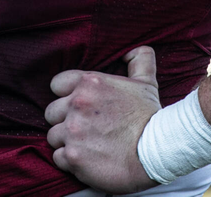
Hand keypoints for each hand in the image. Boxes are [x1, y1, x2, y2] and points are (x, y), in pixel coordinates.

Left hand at [45, 45, 161, 193]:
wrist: (159, 152)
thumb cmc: (150, 117)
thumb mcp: (146, 82)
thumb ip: (138, 60)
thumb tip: (134, 48)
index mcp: (89, 83)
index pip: (56, 84)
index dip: (66, 96)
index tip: (79, 106)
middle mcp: (77, 104)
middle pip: (51, 113)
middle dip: (64, 121)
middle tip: (85, 129)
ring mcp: (73, 131)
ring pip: (53, 136)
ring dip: (67, 141)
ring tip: (88, 146)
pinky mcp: (73, 156)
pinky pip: (58, 158)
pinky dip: (70, 161)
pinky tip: (88, 160)